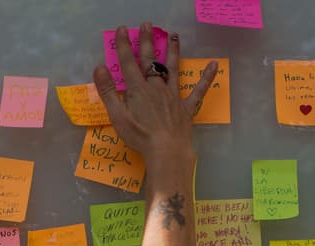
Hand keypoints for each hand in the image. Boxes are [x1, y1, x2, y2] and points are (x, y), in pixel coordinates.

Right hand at [93, 23, 216, 170]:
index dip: (124, 45)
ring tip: (174, 36)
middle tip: (147, 25)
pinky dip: (206, 77)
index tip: (122, 29)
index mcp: (138, 90)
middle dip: (148, 41)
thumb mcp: (118, 116)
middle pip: (151, 61)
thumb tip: (99, 68)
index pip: (128, 63)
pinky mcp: (186, 107)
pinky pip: (198, 90)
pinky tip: (214, 65)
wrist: (166, 151)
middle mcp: (156, 88)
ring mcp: (173, 96)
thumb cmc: (140, 137)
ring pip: (173, 69)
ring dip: (173, 51)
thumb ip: (108, 92)